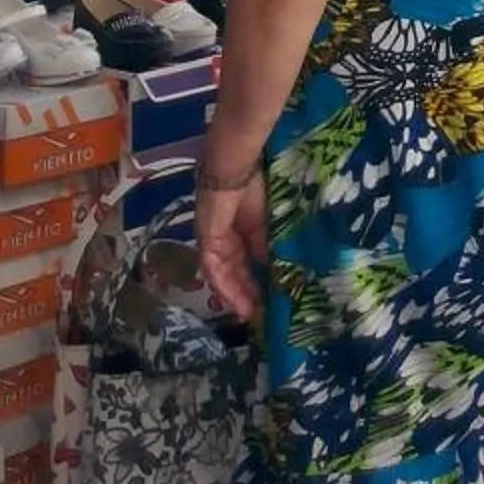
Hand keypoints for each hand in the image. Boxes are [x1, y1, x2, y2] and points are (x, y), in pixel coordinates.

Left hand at [195, 173, 268, 323]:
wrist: (236, 168)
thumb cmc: (257, 187)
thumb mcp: (269, 224)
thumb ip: (268, 248)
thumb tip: (278, 274)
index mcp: (243, 231)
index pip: (249, 263)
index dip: (259, 282)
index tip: (271, 301)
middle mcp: (226, 239)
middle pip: (236, 273)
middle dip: (247, 294)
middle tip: (260, 315)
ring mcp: (214, 241)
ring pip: (224, 275)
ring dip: (236, 295)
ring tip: (249, 314)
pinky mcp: (205, 241)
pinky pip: (213, 269)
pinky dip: (224, 286)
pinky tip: (235, 301)